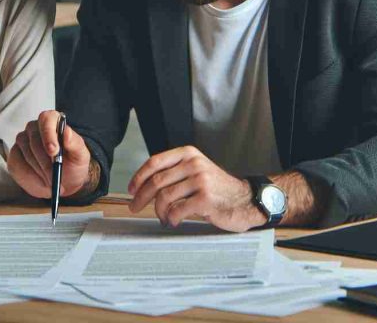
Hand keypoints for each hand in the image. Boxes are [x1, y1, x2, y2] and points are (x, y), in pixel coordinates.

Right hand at [8, 110, 91, 198]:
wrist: (65, 181)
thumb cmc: (73, 165)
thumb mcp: (80, 156)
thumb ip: (75, 143)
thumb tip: (67, 132)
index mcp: (52, 121)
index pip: (46, 119)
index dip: (48, 134)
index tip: (54, 151)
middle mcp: (34, 128)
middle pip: (34, 141)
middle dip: (45, 162)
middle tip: (55, 177)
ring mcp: (22, 142)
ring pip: (26, 156)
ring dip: (40, 172)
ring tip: (52, 182)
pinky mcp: (14, 157)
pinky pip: (17, 167)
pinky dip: (30, 179)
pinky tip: (41, 183)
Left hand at [127, 146, 264, 231]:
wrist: (246, 200)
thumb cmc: (218, 188)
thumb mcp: (197, 170)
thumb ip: (175, 172)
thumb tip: (144, 186)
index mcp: (188, 154)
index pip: (154, 162)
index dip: (138, 177)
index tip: (131, 189)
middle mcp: (193, 164)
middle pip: (156, 181)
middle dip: (141, 197)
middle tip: (135, 207)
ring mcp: (200, 181)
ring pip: (164, 197)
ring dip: (158, 211)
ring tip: (163, 217)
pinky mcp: (205, 199)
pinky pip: (177, 210)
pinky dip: (170, 218)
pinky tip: (173, 221)